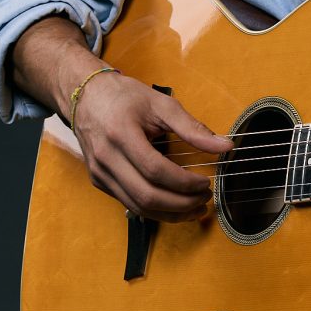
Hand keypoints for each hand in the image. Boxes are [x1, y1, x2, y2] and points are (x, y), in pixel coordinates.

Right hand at [70, 70, 232, 221]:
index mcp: (121, 135)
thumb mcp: (161, 104)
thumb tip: (225, 146)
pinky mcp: (99, 181)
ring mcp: (100, 173)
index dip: (185, 183)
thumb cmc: (123, 97)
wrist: (85, 96)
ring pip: (138, 206)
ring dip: (170, 213)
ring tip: (195, 208)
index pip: (156, 170)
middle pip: (147, 196)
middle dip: (181, 204)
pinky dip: (155, 210)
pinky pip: (129, 203)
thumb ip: (193, 127)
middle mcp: (106, 158)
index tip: (206, 182)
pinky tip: (174, 205)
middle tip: (204, 198)